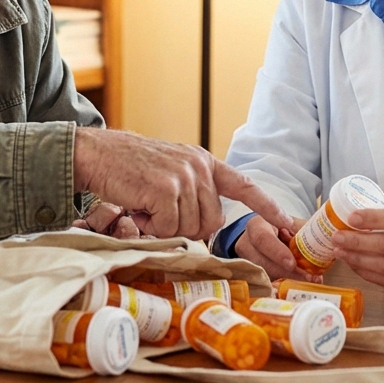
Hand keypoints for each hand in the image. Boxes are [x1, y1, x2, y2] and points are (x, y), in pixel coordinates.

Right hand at [72, 127, 292, 240]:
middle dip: (185, 227)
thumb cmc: (129, 169)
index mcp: (203, 162)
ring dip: (164, 226)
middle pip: (212, 221)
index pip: (244, 185)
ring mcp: (183, 176)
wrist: (96, 154)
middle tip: (158, 212)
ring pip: (191, 227)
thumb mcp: (170, 172)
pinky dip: (151, 226)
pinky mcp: (165, 188)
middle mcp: (198, 166)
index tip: (287, 223)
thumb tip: (206, 228)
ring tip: (145, 205)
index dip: (266, 206)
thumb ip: (193, 192)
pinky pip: (169, 228)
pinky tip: (138, 208)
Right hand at [234, 216, 316, 280]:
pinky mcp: (252, 274)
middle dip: (287, 272)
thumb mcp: (290, 222)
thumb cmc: (280, 227)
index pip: (263, 239)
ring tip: (310, 279)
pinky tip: (300, 283)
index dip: (277, 252)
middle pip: (263, 262)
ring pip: (265, 274)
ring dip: (288, 279)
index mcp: (257, 225)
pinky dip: (285, 283)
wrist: (265, 234)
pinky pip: (267, 281)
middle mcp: (247, 243)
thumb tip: (328, 240)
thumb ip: (303, 230)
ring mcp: (247, 261)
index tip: (292, 263)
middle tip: (308, 277)